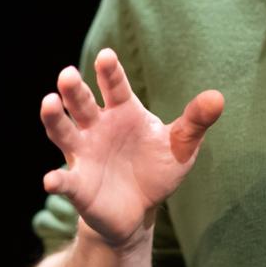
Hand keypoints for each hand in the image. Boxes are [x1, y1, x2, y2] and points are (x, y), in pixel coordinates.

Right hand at [40, 47, 223, 250]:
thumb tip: (218, 97)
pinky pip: (65, 181)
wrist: (139, 210)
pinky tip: (50, 181)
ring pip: (63, 132)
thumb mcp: (181, 146)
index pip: (115, 87)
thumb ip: (195, 121)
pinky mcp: (78, 185)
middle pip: (82, 104)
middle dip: (74, 90)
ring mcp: (84, 154)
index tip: (106, 56)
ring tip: (48, 102)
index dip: (109, 72)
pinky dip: (57, 181)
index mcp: (123, 112)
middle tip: (68, 74)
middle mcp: (97, 127)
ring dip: (54, 118)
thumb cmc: (156, 169)